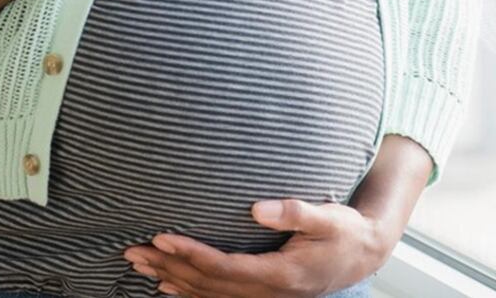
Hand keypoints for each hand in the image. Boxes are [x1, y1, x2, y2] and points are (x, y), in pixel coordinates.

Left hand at [122, 198, 397, 297]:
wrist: (363, 254)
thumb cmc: (345, 232)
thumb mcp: (328, 217)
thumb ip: (295, 211)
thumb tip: (256, 207)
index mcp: (279, 274)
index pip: (222, 267)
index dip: (189, 253)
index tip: (161, 236)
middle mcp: (266, 292)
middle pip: (205, 284)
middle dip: (168, 266)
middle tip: (132, 250)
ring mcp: (263, 297)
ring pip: (207, 294)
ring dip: (171, 279)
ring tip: (139, 265)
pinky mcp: (261, 294)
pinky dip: (190, 292)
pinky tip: (168, 286)